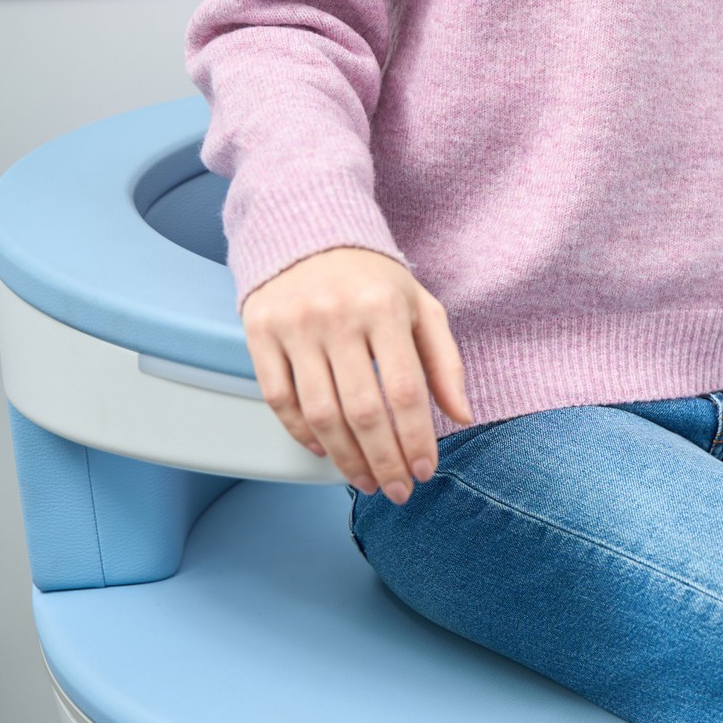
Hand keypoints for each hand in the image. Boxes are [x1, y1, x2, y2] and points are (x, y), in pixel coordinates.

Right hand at [241, 247, 472, 503]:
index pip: (405, 390)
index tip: (425, 470)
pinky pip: (279, 399)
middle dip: (384, 460)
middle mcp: (337, 318)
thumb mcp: (422, 307)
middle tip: (397, 490)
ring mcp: (295, 326)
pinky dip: (301, 433)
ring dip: (344, 458)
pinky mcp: (259, 332)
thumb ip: (444, 362)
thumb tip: (462, 415)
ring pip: (319, 413)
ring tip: (366, 480)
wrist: (308, 232)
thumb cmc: (373, 278)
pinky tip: (324, 451)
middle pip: (362, 410)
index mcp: (385, 308)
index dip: (416, 439)